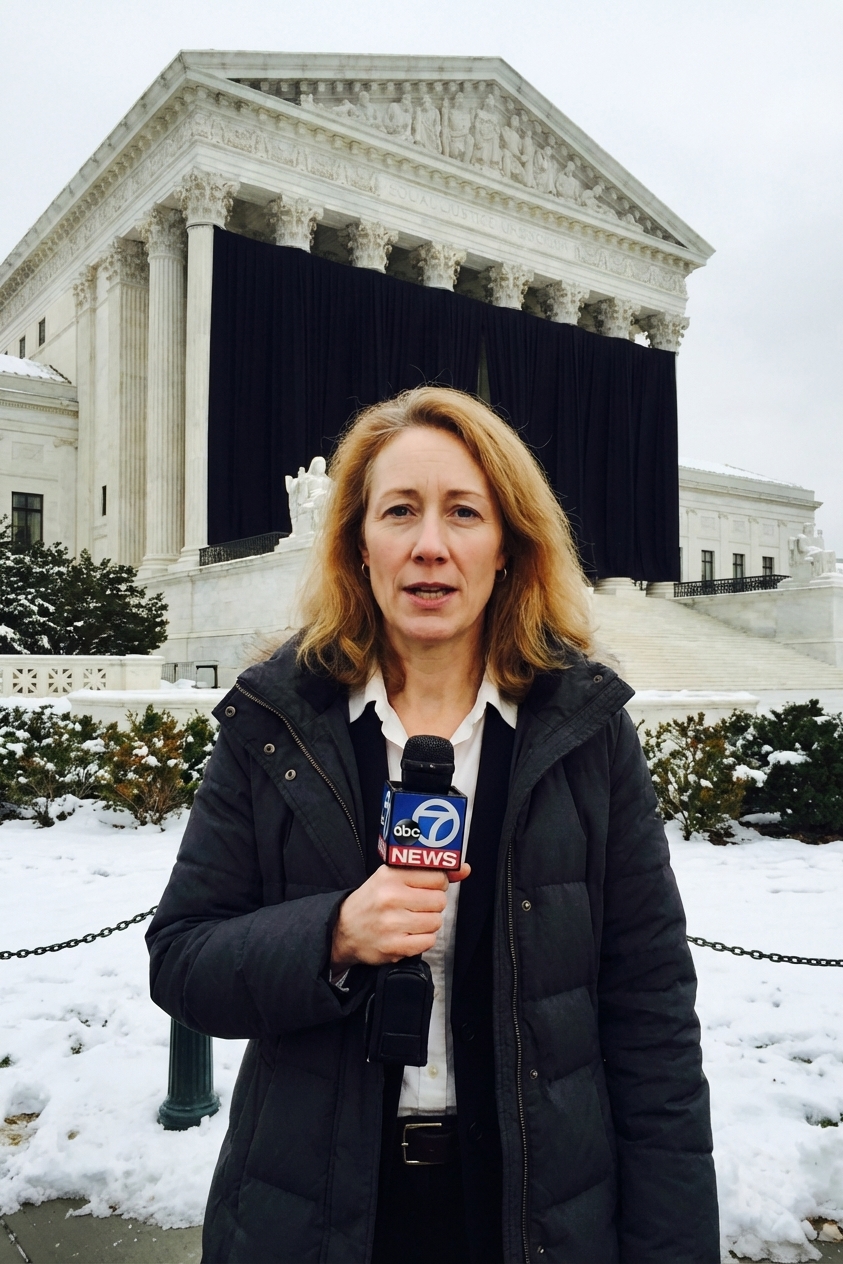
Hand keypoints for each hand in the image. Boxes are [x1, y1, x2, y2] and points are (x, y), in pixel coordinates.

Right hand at [331, 862, 470, 968]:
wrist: (343, 930)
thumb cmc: (371, 901)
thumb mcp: (393, 877)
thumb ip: (429, 872)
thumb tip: (463, 869)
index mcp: (391, 875)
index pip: (437, 876)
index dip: (437, 884)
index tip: (428, 887)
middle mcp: (391, 897)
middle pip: (439, 901)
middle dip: (433, 905)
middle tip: (418, 905)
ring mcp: (392, 923)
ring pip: (436, 922)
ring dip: (428, 923)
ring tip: (411, 920)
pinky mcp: (394, 946)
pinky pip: (428, 942)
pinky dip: (422, 940)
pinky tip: (408, 934)